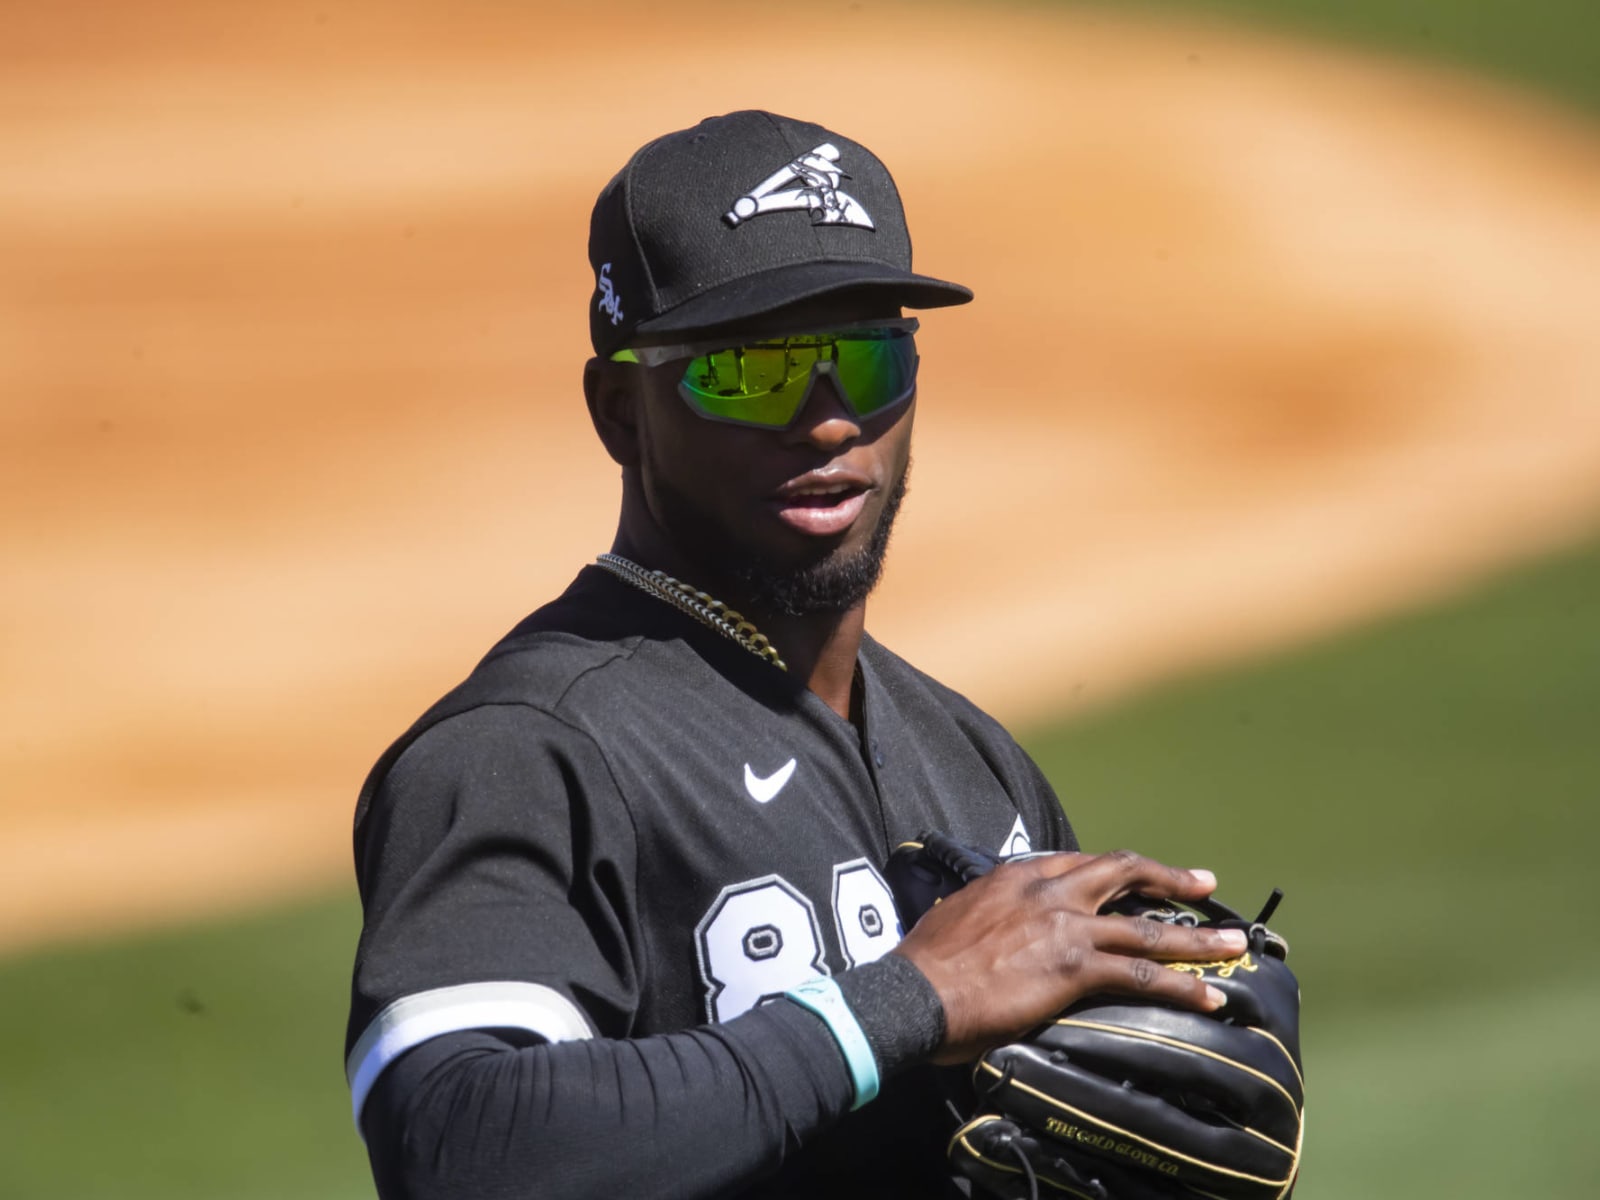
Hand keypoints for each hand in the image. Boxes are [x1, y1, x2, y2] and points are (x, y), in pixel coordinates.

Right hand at [891, 849, 1247, 1063]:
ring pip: (1146, 928)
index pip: (1079, 864)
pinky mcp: (1074, 967)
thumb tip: (996, 927)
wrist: (915, 993)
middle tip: (1203, 884)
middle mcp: (1048, 891)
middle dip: (1168, 878)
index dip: (1116, 870)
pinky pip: (1142, 975)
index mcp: (1017, 877)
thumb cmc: (926, 966)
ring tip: (1232, 944)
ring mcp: (1066, 927)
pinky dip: (1182, 986)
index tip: (1136, 875)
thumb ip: (989, 914)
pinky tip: (1210, 996)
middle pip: (1122, 873)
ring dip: (1196, 938)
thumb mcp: (957, 917)